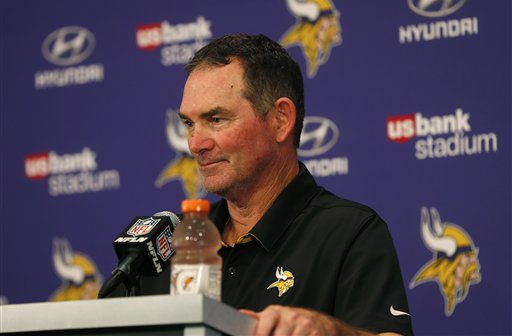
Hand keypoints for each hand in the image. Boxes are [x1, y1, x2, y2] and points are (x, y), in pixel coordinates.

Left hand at [240, 305, 373, 335]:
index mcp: (276, 311)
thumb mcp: (272, 317)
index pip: (267, 319)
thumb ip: (257, 319)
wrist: (318, 322)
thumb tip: (241, 314)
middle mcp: (291, 316)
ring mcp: (305, 325)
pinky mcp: (316, 334)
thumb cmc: (289, 321)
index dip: (262, 332)